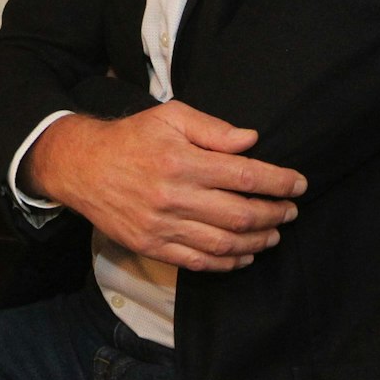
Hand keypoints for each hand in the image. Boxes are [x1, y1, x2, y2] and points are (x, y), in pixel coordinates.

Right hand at [26, 101, 305, 271]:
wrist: (81, 167)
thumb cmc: (130, 138)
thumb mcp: (168, 116)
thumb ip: (211, 128)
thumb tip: (250, 141)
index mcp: (181, 162)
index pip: (244, 176)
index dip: (278, 182)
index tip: (298, 183)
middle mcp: (173, 197)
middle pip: (241, 214)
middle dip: (275, 213)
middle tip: (290, 210)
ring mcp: (162, 226)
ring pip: (224, 243)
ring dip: (258, 241)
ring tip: (274, 233)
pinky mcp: (152, 246)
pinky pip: (199, 262)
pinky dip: (228, 263)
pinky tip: (245, 255)